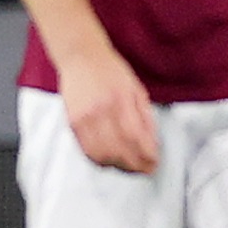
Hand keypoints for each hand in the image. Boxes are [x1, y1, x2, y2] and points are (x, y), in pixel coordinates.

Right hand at [61, 41, 159, 172]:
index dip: (146, 155)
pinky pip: (86, 149)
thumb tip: (152, 143)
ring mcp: (84, 118)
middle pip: (118, 149)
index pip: (135, 137)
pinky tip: (110, 161)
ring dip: (118, 165)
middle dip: (134, 164)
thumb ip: (145, 116)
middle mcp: (101, 111)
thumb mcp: (137, 89)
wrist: (81, 57)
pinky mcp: (73, 122)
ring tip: (130, 167)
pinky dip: (100, 159)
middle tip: (145, 169)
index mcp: (121, 101)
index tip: (155, 163)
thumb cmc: (112, 71)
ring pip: (101, 154)